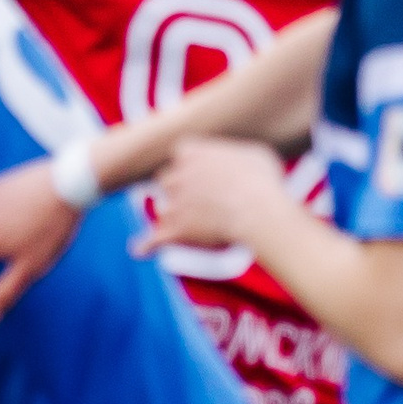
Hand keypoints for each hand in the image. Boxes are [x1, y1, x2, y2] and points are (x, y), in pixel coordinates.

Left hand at [136, 138, 286, 256]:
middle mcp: (175, 175)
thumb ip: (238, 157)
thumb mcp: (254, 155)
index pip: (181, 154)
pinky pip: (155, 239)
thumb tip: (240, 164)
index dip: (190, 165)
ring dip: (173, 217)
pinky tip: (140, 251)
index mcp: (191, 152)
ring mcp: (172, 203)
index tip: (202, 174)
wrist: (257, 210)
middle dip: (179, 191)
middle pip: (168, 181)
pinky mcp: (175, 230)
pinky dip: (147, 245)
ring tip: (194, 226)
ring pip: (164, 209)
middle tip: (200, 202)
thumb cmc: (262, 181)